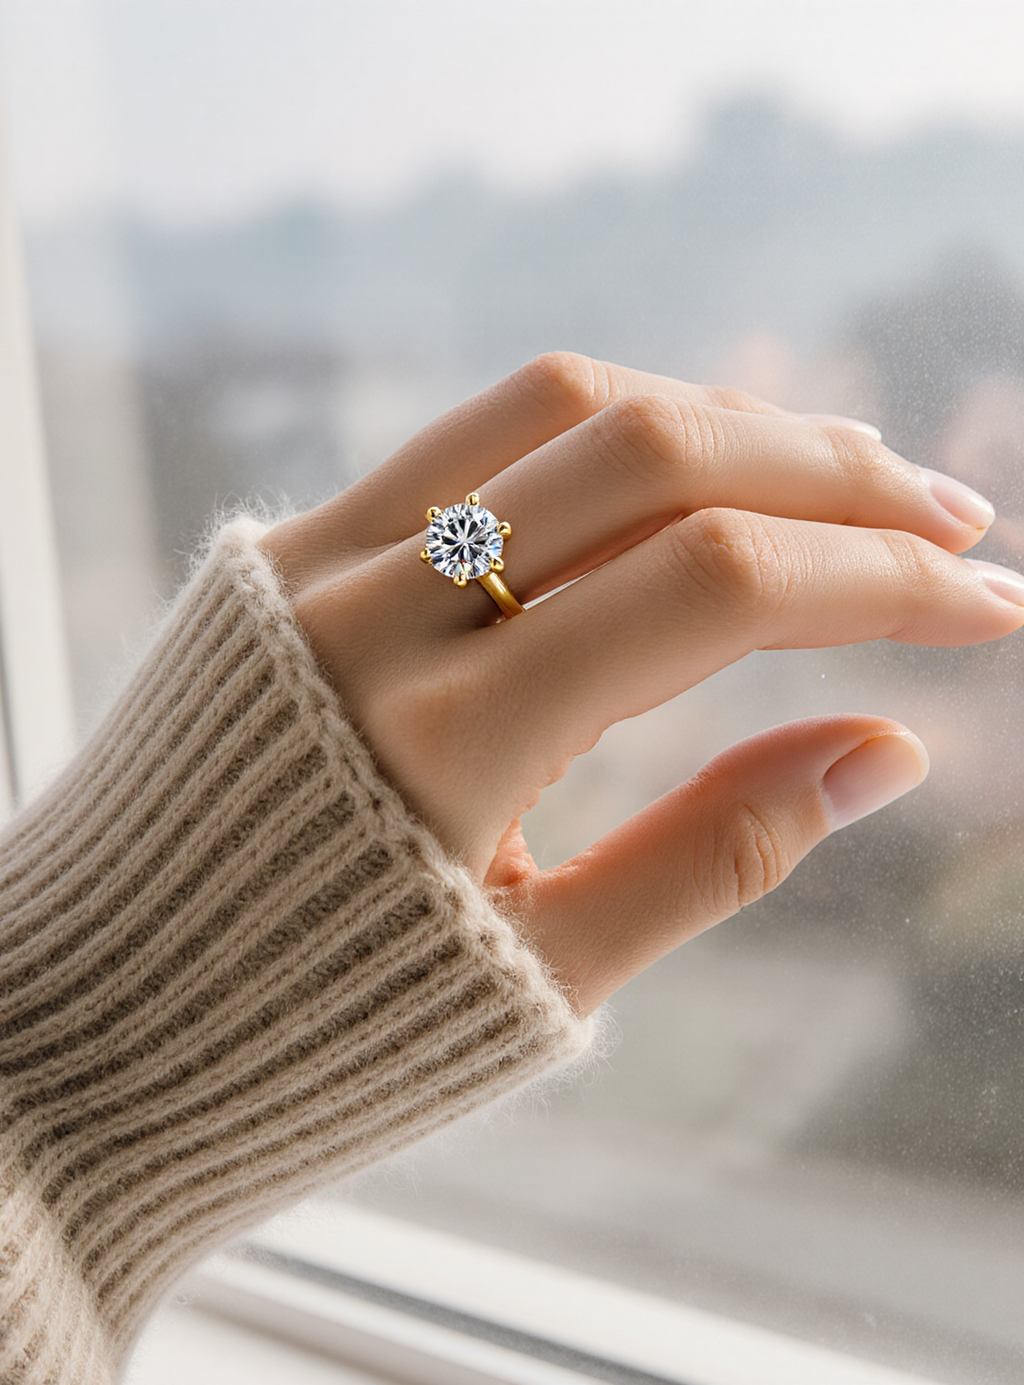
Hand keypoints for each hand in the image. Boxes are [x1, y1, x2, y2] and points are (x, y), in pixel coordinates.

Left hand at [259, 353, 1022, 1013]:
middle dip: (833, 474)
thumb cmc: (314, 1029)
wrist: (91, 1019)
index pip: (710, 591)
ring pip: (562, 405)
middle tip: (953, 525)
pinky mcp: (286, 546)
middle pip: (650, 455)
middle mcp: (372, 613)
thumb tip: (885, 751)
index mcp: (442, 745)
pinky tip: (693, 466)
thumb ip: (717, 856)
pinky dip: (608, 425)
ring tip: (845, 475)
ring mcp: (318, 560)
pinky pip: (471, 433)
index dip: (879, 586)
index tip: (991, 611)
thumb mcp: (537, 978)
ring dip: (729, 420)